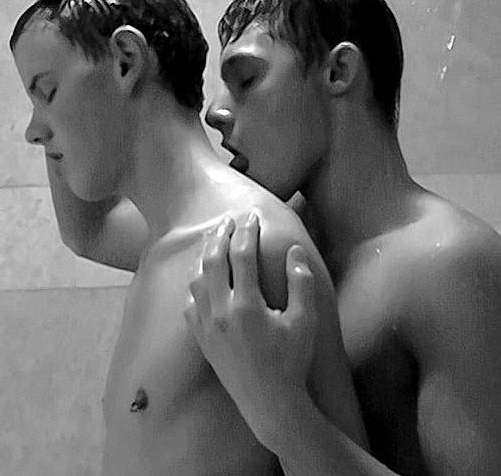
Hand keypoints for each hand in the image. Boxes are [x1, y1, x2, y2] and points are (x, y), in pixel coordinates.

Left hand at [184, 212, 316, 434]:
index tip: (251, 217)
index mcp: (247, 305)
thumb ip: (300, 282)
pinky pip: (189, 304)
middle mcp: (220, 312)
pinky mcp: (201, 339)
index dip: (247, 232)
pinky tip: (200, 280)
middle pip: (214, 261)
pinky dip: (194, 285)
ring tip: (213, 243)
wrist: (269, 404)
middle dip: (221, 235)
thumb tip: (294, 251)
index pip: (243, 256)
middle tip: (228, 220)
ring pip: (197, 279)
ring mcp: (206, 326)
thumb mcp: (304, 321)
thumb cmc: (291, 362)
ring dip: (205, 257)